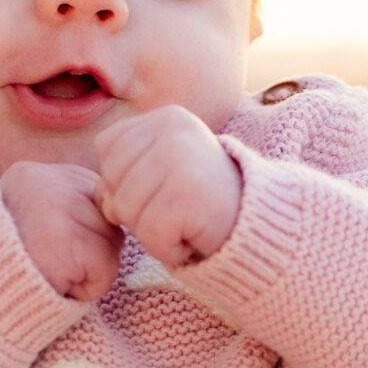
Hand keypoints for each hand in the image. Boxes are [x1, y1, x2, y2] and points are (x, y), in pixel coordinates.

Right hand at [0, 160, 122, 301]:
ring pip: (112, 243)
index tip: (48, 245)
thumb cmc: (7, 268)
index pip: (94, 194)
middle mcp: (46, 180)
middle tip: (48, 261)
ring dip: (89, 270)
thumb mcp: (33, 220)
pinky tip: (58, 283)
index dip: (81, 230)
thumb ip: (71, 207)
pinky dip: (88, 288)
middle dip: (90, 248)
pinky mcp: (71, 241)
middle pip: (107, 217)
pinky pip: (106, 269)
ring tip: (51, 272)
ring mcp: (59, 208)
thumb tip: (117, 211)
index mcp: (32, 173)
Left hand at [92, 105, 241, 264]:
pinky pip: (150, 236)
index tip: (164, 186)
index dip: (123, 178)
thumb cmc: (204, 203)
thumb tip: (107, 204)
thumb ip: (122, 179)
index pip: (106, 148)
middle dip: (135, 208)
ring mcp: (180, 161)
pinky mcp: (187, 197)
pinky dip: (170, 250)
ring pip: (126, 211)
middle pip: (111, 180)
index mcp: (166, 118)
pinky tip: (194, 237)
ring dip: (152, 232)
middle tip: (177, 208)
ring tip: (187, 222)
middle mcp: (173, 131)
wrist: (261, 225)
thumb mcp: (160, 176)